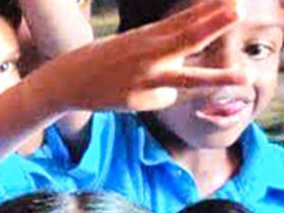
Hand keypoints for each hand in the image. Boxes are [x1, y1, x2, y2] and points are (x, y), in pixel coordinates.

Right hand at [41, 0, 242, 112]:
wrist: (66, 81)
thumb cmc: (106, 56)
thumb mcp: (135, 39)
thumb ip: (170, 32)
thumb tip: (207, 18)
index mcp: (147, 35)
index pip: (184, 20)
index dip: (210, 10)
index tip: (233, 1)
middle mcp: (147, 55)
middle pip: (187, 38)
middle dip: (214, 24)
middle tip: (238, 10)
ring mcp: (144, 80)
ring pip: (187, 79)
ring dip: (218, 78)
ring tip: (246, 76)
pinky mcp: (140, 102)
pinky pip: (167, 96)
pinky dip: (162, 92)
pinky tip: (140, 90)